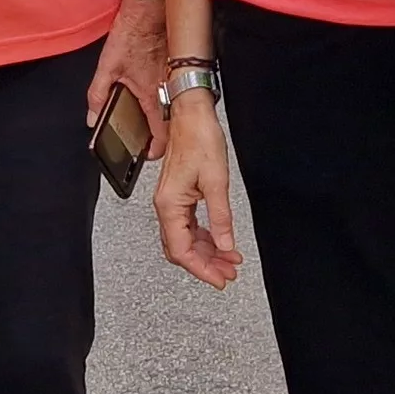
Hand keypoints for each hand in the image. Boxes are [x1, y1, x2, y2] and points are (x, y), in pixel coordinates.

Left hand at [90, 0, 166, 154]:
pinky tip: (157, 95)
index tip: (146, 152)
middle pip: (172, 127)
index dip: (154, 150)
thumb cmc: (132, 34)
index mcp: (153, 96)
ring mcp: (177, 81)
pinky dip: (170, 100)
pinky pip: (178, 93)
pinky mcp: (179, 70)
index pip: (162, 136)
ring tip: (151, 119)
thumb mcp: (107, 66)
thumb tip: (93, 117)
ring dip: (166, 119)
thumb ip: (98, 95)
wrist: (150, 9)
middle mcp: (169, 92)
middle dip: (161, 136)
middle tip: (148, 138)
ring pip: (177, 111)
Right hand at [153, 87, 241, 288]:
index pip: (181, 250)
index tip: (219, 279)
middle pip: (181, 249)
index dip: (201, 269)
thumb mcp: (217, 181)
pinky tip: (219, 241)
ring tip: (229, 260)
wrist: (191, 114)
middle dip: (205, 264)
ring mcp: (170, 201)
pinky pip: (187, 225)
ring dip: (207, 252)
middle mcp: (165, 205)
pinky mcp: (177, 195)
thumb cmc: (199, 138)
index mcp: (170, 204)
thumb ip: (221, 218)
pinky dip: (204, 237)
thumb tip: (225, 245)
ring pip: (185, 239)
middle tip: (228, 273)